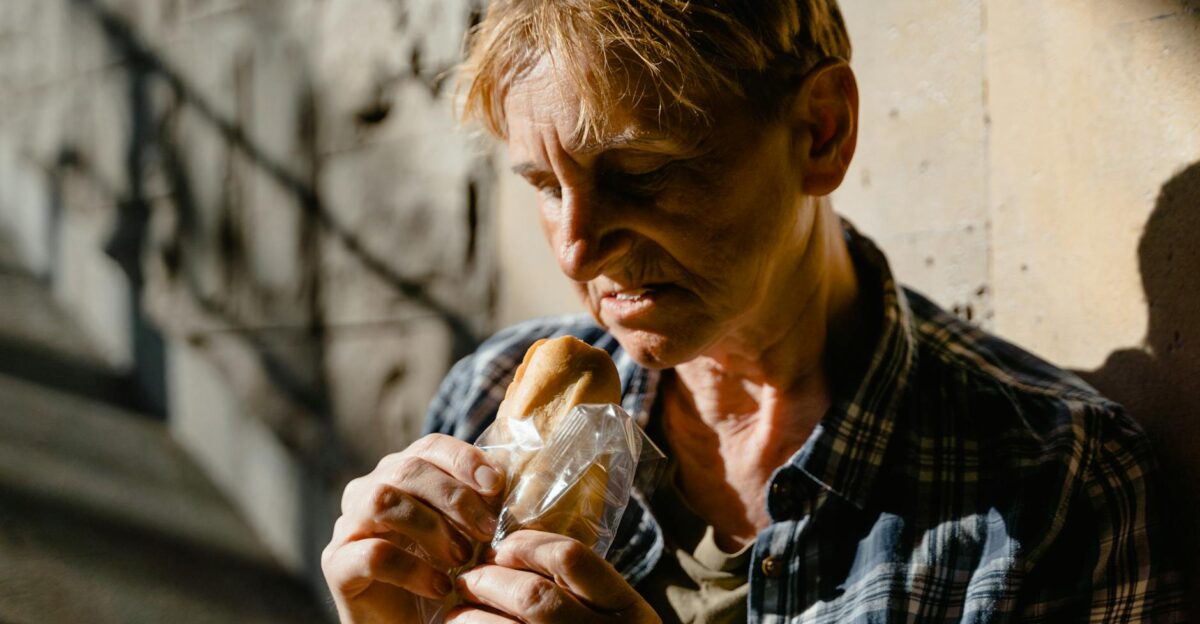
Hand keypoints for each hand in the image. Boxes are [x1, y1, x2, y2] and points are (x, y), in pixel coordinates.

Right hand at [322, 433, 505, 623]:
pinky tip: (439, 586)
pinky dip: (413, 569)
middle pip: (406, 469)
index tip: (495, 484)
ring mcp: (347, 526)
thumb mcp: (465, 533)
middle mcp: (366, 492)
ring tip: (462, 559)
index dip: (462, 458)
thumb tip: (506, 476)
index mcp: (398, 475)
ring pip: (382, 500)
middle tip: (487, 530)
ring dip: (431, 527)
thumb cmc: (441, 573)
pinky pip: (372, 553)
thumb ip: (478, 503)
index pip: (428, 446)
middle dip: (454, 496)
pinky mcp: (337, 565)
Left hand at [449, 530, 660, 623]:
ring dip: (467, 617)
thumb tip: (507, 550)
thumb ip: (579, 588)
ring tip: (457, 613)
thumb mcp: (613, 617)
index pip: (571, 558)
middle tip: (468, 580)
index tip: (504, 549)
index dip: (528, 545)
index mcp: (628, 612)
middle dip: (488, 581)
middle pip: (531, 595)